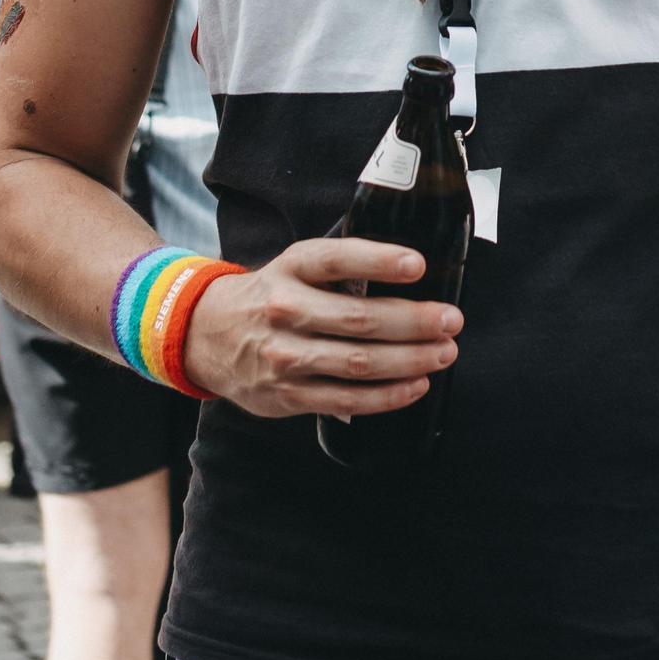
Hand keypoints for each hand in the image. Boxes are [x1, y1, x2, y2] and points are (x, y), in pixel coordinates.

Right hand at [181, 238, 462, 421]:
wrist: (206, 335)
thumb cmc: (271, 295)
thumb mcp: (295, 266)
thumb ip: (341, 268)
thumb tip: (410, 273)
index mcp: (291, 269)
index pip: (337, 259)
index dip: (379, 261)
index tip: (419, 264)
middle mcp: (285, 310)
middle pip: (359, 319)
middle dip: (414, 321)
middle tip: (452, 320)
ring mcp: (285, 357)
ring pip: (358, 363)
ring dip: (409, 360)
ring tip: (443, 352)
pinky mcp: (287, 396)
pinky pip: (346, 399)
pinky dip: (387, 395)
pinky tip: (416, 385)